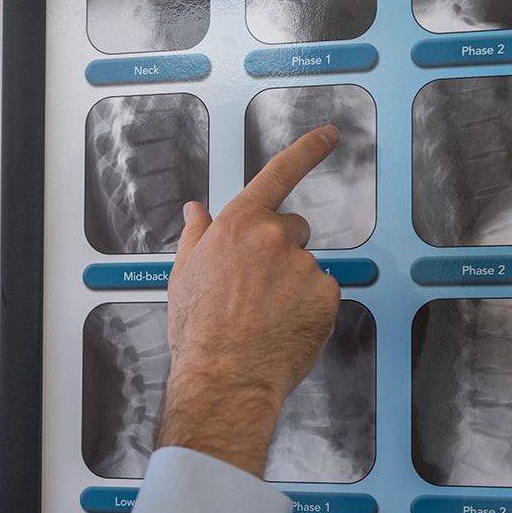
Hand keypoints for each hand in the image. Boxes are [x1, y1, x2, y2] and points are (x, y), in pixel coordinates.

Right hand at [160, 125, 343, 476]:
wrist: (224, 377)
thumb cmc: (199, 331)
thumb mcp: (183, 274)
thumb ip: (197, 235)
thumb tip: (196, 211)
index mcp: (238, 224)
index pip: (278, 174)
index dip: (307, 150)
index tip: (328, 135)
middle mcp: (275, 237)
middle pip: (291, 229)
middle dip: (279, 250)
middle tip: (256, 288)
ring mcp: (303, 265)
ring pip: (305, 267)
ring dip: (292, 284)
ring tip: (264, 317)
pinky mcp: (326, 295)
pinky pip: (321, 294)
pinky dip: (308, 308)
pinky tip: (284, 327)